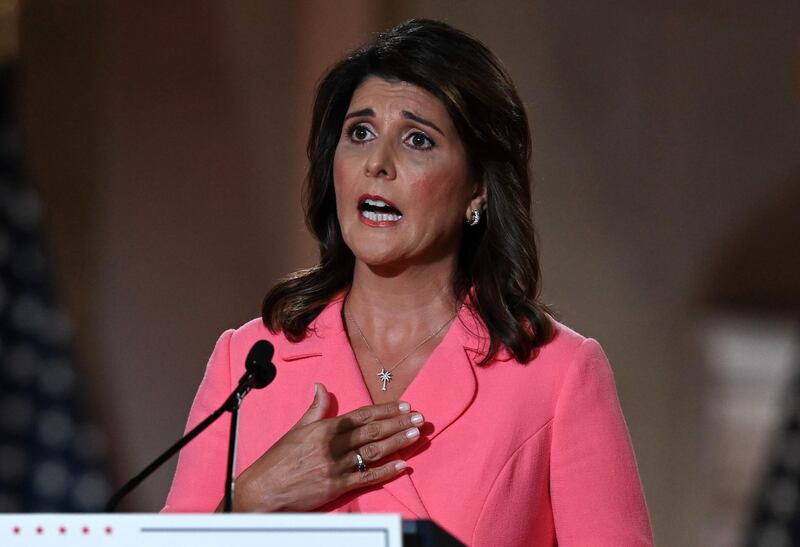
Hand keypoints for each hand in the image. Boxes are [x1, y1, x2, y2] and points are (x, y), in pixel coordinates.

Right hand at [226, 383, 423, 511]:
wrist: (263, 489)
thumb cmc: (278, 459)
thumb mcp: (297, 429)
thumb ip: (315, 408)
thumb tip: (321, 386)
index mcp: (324, 428)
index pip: (362, 415)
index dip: (385, 410)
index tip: (404, 405)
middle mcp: (332, 445)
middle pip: (372, 431)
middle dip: (399, 423)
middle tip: (419, 418)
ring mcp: (335, 466)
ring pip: (373, 451)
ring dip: (398, 442)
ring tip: (416, 435)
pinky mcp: (336, 486)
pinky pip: (366, 477)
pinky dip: (386, 471)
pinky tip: (402, 465)